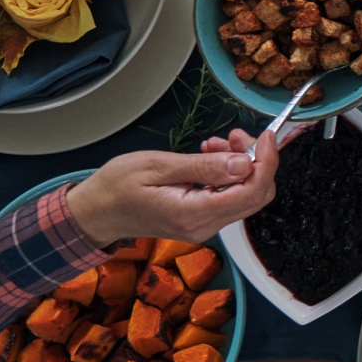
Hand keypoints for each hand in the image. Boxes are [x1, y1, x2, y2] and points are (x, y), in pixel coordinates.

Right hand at [65, 129, 278, 245]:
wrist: (94, 212)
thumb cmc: (117, 186)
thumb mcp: (158, 167)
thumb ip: (204, 167)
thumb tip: (245, 164)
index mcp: (195, 214)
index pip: (252, 191)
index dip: (267, 161)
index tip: (266, 136)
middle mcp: (205, 226)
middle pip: (256, 195)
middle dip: (255, 160)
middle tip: (234, 135)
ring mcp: (204, 226)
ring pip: (244, 194)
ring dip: (239, 164)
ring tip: (213, 143)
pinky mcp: (201, 220)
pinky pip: (228, 196)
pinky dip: (227, 173)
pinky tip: (209, 155)